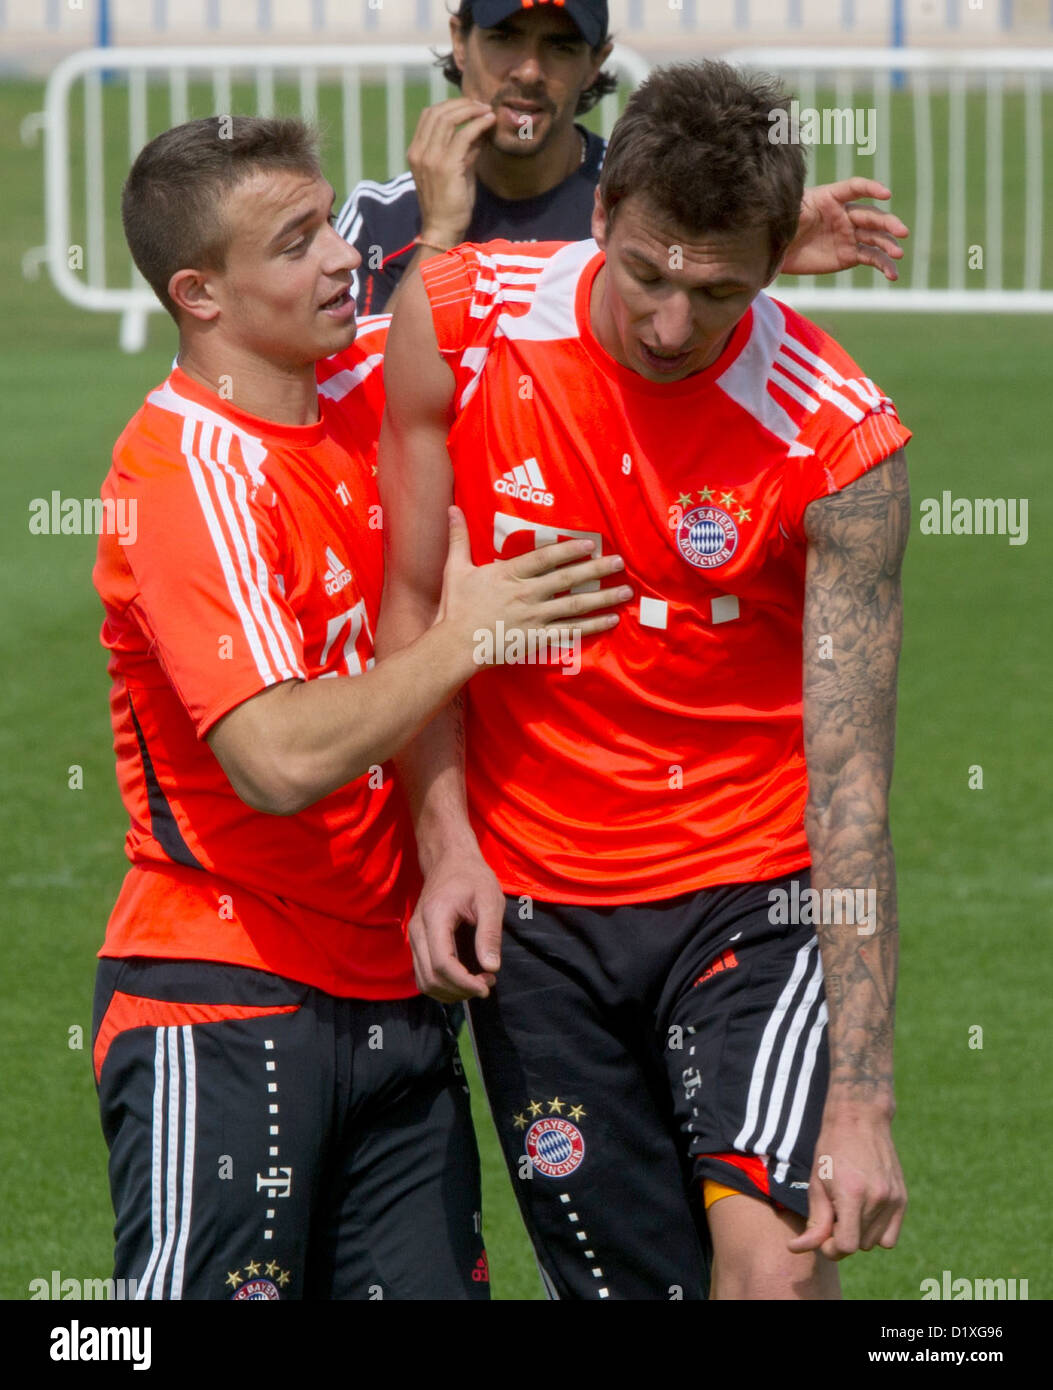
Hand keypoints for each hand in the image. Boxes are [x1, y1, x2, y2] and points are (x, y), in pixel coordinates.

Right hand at [407, 98, 496, 246]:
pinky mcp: (445, 165)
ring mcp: (430, 158)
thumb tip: (479, 131)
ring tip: (487, 112)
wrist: (443, 230)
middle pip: (438, 112)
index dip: (450, 105)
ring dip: (471, 111)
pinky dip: (478, 124)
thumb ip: (463, 150)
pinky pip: (463, 135)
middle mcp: (419, 152)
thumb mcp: (455, 171)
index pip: (429, 115)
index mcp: (416, 152)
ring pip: (448, 119)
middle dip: (462, 104)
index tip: (471, 107)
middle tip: (482, 106)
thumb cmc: (450, 205)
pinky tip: (489, 123)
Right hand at [409, 850, 506, 1001]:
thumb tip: (491, 967)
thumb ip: (490, 933)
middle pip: (430, 977)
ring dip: (450, 992)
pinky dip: (442, 985)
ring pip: (423, 981)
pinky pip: (423, 974)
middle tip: (487, 984)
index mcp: (435, 917)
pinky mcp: (416, 942)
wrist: (449, 860)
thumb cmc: (472, 877)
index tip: (487, 986)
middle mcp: (417, 931)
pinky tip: (463, 979)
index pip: (442, 963)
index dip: (464, 982)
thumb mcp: (489, 899)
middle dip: (459, 990)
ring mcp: (413, 937)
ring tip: (477, 983)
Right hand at [438, 506, 630, 669]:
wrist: (454, 645)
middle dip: (596, 570)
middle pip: (568, 579)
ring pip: (575, 605)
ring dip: (602, 597)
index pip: (545, 557)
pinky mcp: (537, 638)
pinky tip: (610, 620)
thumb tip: (452, 508)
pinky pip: (570, 631)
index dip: (569, 549)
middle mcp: (527, 593)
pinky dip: (592, 626)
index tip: (591, 543)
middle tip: (619, 563)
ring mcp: (535, 617)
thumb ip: (458, 537)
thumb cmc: (455, 608)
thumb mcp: (456, 568)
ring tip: (625, 592)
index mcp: (509, 574)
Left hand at [782, 179, 908, 279]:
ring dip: (889, 246)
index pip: (855, 188)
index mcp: (831, 198)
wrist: (776, 252)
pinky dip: (883, 266)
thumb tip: (804, 205)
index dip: (871, 189)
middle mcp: (845, 214)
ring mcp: (850, 235)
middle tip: (902, 231)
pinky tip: (893, 275)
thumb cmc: (781, 226)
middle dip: (888, 223)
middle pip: (871, 216)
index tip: (886, 194)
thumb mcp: (789, 215)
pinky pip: (871, 258)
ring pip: (875, 238)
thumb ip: (801, 209)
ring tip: (898, 255)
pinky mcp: (850, 255)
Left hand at [787, 1105, 906, 1259]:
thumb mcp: (816, 1183)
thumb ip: (814, 1221)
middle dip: (843, 1237)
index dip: (830, 1246)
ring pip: (874, 1243)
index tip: (822, 1233)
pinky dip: (876, 1232)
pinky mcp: (902, 1199)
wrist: (860, 1119)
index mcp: (852, 1193)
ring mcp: (893, 1199)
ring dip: (859, 1234)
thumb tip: (796, 1249)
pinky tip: (864, 1211)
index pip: (846, 1246)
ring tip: (848, 1208)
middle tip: (833, 1213)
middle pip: (859, 1246)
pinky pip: (889, 1237)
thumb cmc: (831, 1149)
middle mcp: (877, 1198)